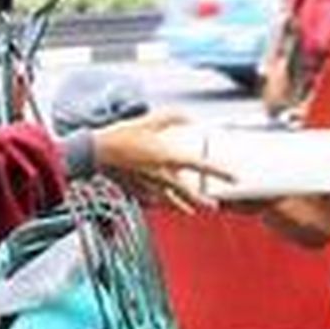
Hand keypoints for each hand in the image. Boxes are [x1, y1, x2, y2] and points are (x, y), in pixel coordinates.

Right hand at [93, 111, 234, 212]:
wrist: (95, 153)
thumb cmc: (121, 136)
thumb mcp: (149, 120)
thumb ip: (171, 117)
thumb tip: (187, 118)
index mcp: (168, 157)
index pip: (201, 167)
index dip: (220, 172)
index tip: (233, 178)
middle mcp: (162, 175)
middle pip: (188, 193)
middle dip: (202, 201)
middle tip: (213, 205)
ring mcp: (149, 186)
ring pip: (171, 201)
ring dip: (183, 205)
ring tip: (191, 210)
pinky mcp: (137, 191)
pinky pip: (153, 199)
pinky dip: (159, 200)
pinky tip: (162, 201)